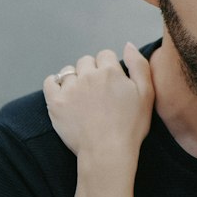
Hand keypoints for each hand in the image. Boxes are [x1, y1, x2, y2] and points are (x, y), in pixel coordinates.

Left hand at [44, 44, 153, 167]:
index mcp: (110, 71)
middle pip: (86, 62)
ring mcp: (70, 88)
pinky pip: (50, 82)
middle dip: (91, 72)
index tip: (111, 84)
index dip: (108, 68)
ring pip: (69, 72)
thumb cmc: (130, 127)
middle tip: (97, 93)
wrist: (108, 152)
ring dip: (75, 80)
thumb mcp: (146, 94)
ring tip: (82, 98)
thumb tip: (128, 45)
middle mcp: (88, 75)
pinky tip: (63, 94)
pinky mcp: (56, 103)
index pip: (105, 55)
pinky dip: (55, 84)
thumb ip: (139, 65)